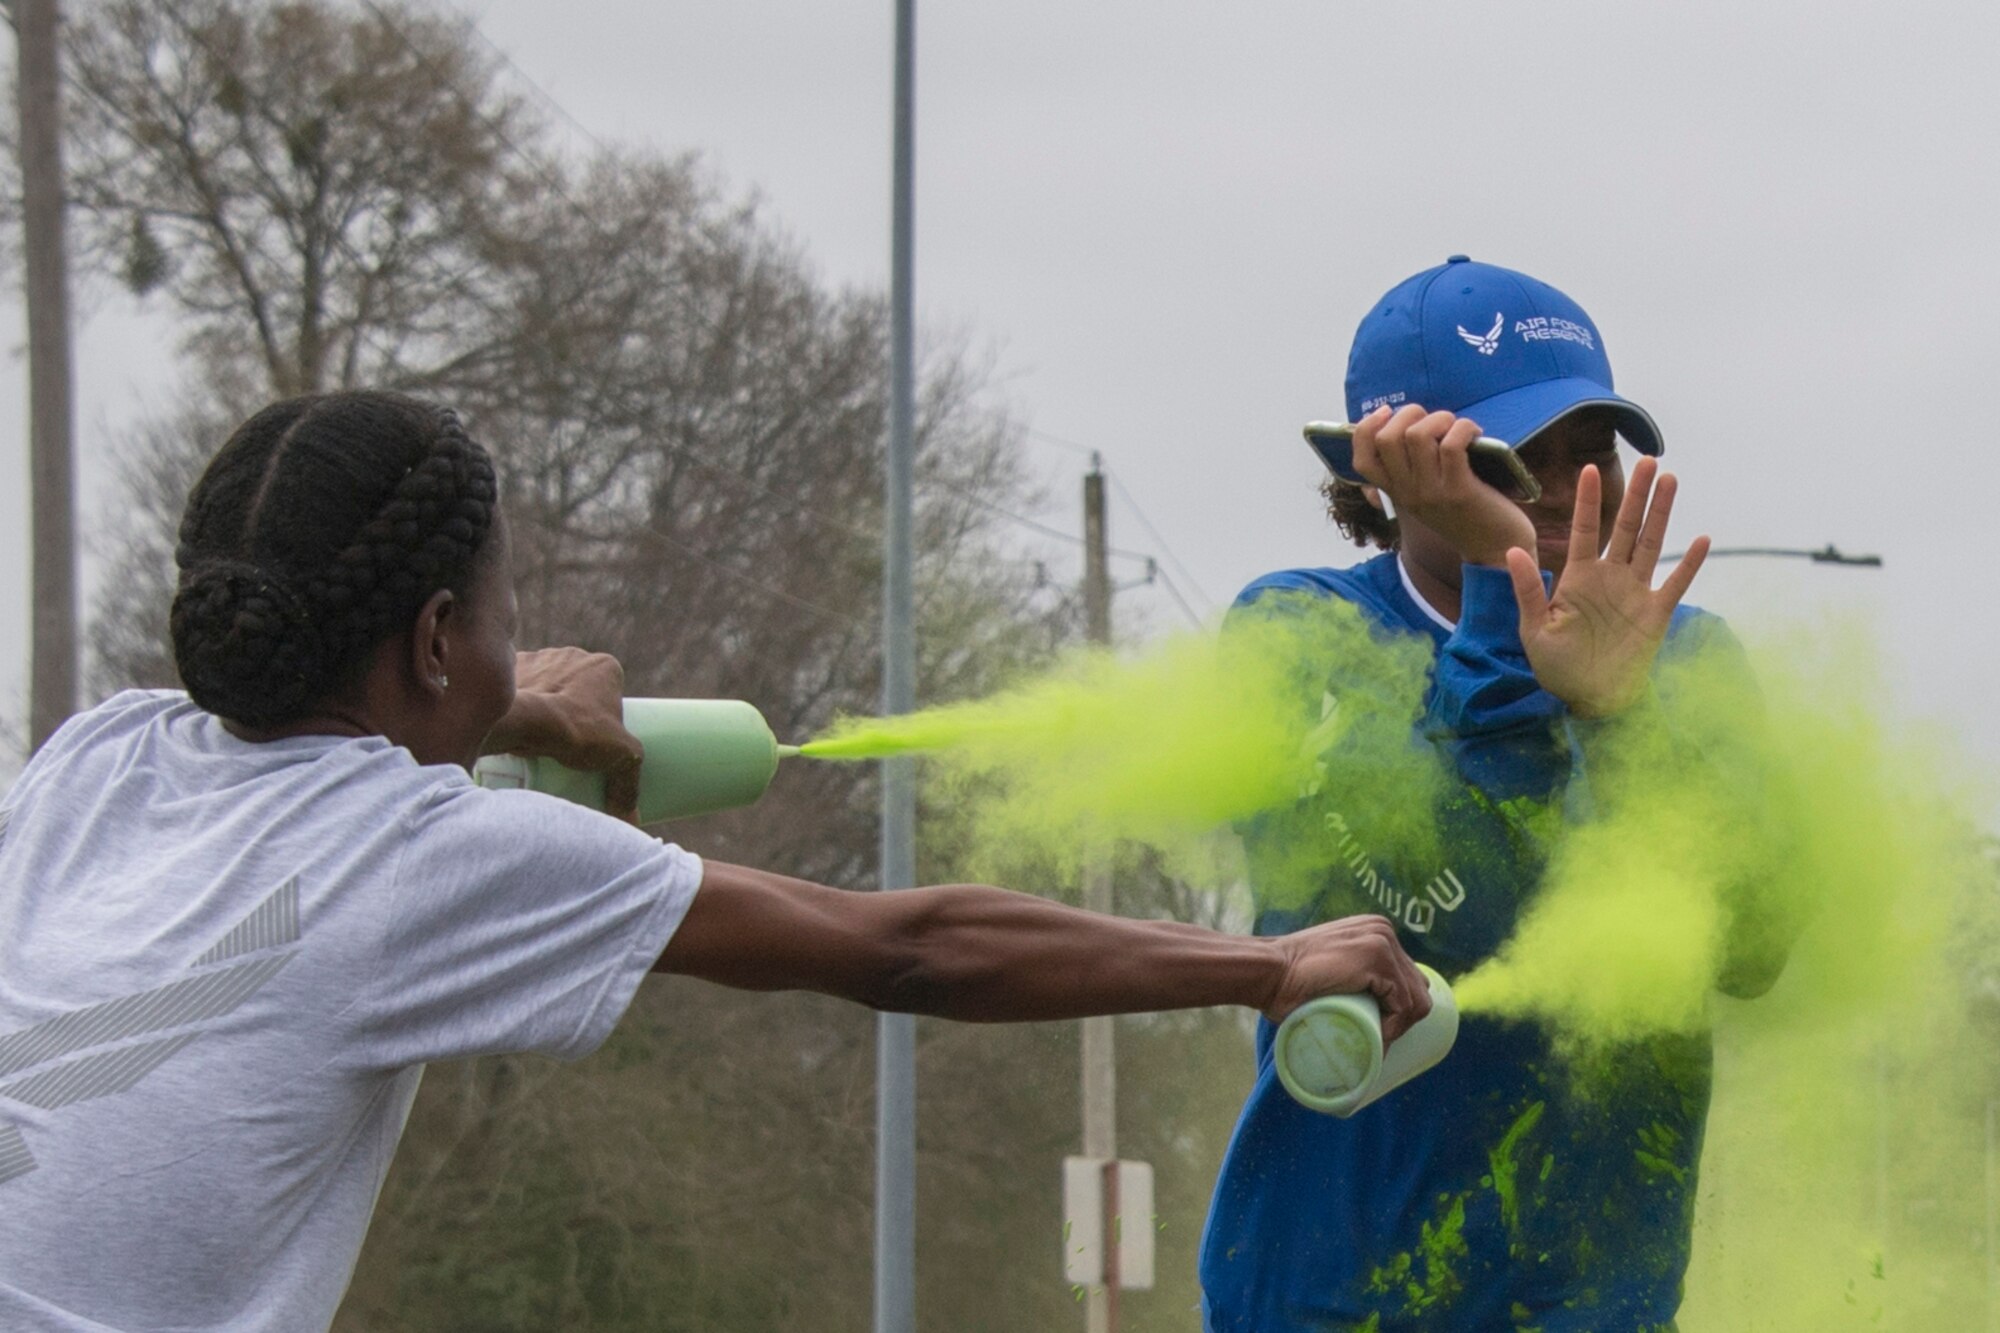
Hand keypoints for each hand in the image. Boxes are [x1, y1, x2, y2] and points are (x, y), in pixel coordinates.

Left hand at [485, 648, 644, 821]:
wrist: (525, 721)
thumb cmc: (578, 732)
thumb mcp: (619, 759)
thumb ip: (629, 786)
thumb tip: (632, 823)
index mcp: (604, 666)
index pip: (609, 692)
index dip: (604, 717)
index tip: (595, 742)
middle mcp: (573, 654)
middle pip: (577, 686)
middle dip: (574, 709)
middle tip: (570, 743)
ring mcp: (540, 657)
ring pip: (547, 683)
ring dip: (546, 702)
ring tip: (542, 736)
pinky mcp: (511, 667)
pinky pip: (519, 684)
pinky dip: (520, 699)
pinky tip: (520, 723)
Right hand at [1263, 914, 1432, 1042]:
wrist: (1268, 971)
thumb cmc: (1289, 982)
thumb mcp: (1332, 971)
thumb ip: (1351, 976)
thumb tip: (1370, 1014)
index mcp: (1376, 932)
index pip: (1407, 979)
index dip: (1397, 1010)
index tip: (1377, 1031)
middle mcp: (1384, 931)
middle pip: (1417, 989)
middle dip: (1401, 1019)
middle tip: (1375, 1038)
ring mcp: (1383, 941)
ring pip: (1416, 1000)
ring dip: (1397, 1027)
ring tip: (1371, 1040)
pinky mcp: (1378, 957)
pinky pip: (1405, 1005)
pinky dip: (1393, 1027)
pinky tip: (1373, 1035)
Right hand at [1349, 404, 1534, 565]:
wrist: (1494, 548)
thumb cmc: (1464, 513)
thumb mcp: (1426, 496)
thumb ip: (1410, 471)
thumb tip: (1400, 430)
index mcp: (1396, 491)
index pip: (1361, 459)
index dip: (1366, 428)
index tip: (1387, 412)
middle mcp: (1407, 492)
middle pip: (1387, 438)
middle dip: (1410, 414)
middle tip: (1435, 420)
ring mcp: (1431, 492)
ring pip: (1418, 435)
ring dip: (1440, 419)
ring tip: (1456, 427)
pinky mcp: (1459, 491)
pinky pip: (1451, 445)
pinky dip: (1463, 428)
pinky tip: (1475, 434)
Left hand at [1504, 457, 1709, 717]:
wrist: (1587, 699)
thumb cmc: (1556, 666)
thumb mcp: (1534, 628)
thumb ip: (1528, 589)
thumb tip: (1512, 550)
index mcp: (1578, 578)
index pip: (1584, 530)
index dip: (1587, 500)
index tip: (1587, 469)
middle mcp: (1609, 578)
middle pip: (1624, 527)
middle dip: (1635, 494)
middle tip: (1648, 460)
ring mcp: (1635, 592)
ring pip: (1651, 543)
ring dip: (1661, 513)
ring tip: (1670, 480)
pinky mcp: (1655, 614)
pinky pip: (1676, 583)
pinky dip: (1689, 563)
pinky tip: (1702, 538)